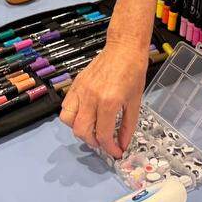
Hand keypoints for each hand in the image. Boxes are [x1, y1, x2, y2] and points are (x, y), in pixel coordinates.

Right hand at [58, 42, 148, 158]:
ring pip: (67, 120)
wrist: (124, 49)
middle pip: (81, 131)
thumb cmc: (133, 73)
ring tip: (91, 128)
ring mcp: (80, 90)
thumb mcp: (135, 103)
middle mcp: (91, 98)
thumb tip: (123, 145)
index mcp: (109, 103)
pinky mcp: (75, 84)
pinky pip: (66, 105)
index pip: (103, 135)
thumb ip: (128, 126)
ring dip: (78, 129)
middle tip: (104, 143)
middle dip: (93, 143)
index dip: (110, 149)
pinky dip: (72, 115)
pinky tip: (84, 115)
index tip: (116, 152)